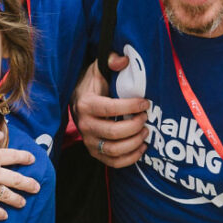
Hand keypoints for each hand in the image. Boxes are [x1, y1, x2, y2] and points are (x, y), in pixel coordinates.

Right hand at [0, 126, 39, 220]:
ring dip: (17, 200)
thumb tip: (1, 135)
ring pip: (7, 195)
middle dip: (28, 184)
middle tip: (36, 187)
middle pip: (16, 179)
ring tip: (23, 203)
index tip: (32, 160)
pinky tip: (4, 216)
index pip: (14, 157)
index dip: (24, 158)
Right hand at [71, 53, 148, 167]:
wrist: (77, 100)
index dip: (130, 107)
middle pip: (113, 132)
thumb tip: (124, 60)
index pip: (110, 108)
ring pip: (114, 150)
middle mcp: (85, 125)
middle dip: (135, 126)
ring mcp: (89, 141)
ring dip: (134, 143)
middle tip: (145, 118)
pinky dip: (130, 158)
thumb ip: (111, 60)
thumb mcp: (98, 68)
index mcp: (86, 104)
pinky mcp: (94, 152)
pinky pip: (113, 162)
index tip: (145, 103)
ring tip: (145, 131)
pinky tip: (141, 147)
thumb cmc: (91, 84)